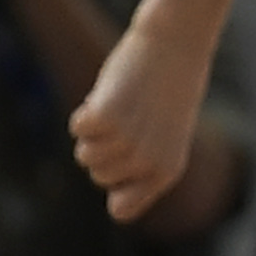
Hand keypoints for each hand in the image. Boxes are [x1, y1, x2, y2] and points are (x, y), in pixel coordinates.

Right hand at [72, 18, 210, 223]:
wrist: (176, 46)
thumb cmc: (168, 92)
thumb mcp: (164, 137)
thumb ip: (143, 167)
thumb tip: (118, 207)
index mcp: (168, 172)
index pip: (122, 209)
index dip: (117, 185)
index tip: (129, 159)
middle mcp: (149, 163)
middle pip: (98, 176)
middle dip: (106, 150)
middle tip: (133, 119)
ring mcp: (127, 142)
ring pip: (85, 155)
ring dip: (95, 132)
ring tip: (125, 106)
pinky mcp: (106, 118)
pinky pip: (78, 128)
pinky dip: (85, 112)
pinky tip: (110, 96)